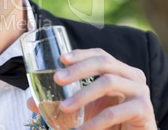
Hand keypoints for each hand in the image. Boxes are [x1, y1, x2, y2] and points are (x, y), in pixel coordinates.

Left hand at [27, 48, 156, 129]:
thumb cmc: (110, 121)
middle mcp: (132, 75)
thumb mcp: (85, 108)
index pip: (99, 54)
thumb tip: (31, 101)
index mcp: (119, 70)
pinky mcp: (144, 110)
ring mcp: (140, 91)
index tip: (61, 59)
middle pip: (104, 62)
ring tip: (64, 108)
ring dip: (83, 95)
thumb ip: (62, 102)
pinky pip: (115, 111)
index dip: (80, 54)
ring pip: (109, 82)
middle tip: (58, 80)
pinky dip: (95, 122)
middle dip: (78, 69)